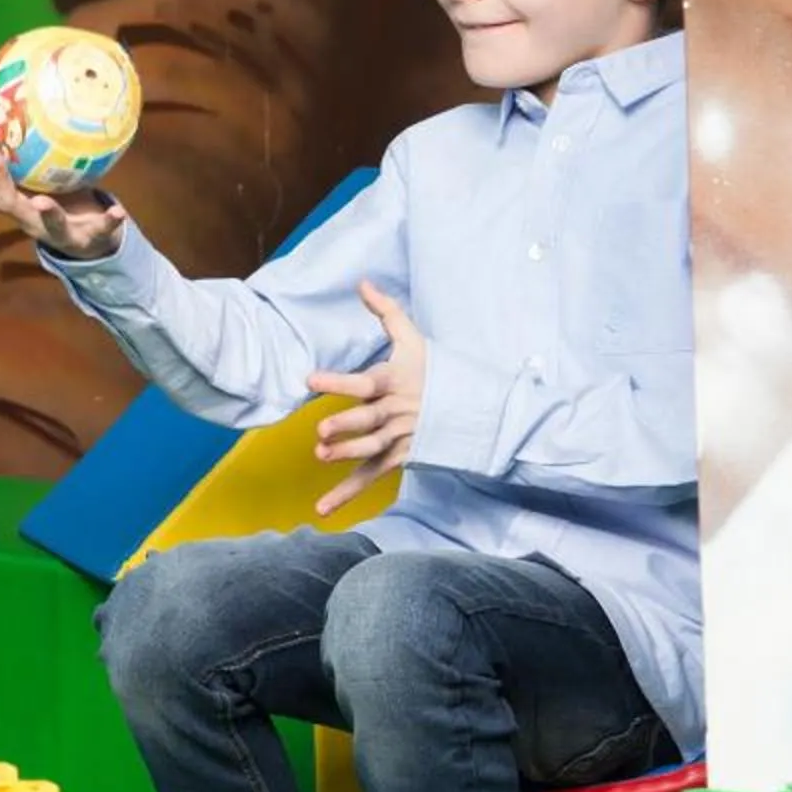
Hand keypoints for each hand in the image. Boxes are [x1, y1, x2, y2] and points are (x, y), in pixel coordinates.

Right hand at [0, 152, 127, 261]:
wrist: (91, 246)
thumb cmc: (58, 204)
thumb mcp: (36, 184)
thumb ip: (24, 160)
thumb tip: (10, 119)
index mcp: (17, 205)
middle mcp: (30, 219)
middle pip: (9, 203)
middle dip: (0, 182)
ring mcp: (57, 232)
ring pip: (48, 224)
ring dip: (46, 213)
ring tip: (43, 202)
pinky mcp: (86, 237)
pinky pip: (98, 228)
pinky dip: (108, 220)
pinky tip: (118, 210)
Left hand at [307, 280, 425, 516]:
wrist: (480, 407)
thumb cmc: (440, 370)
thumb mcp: (415, 339)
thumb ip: (386, 313)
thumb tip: (363, 283)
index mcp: (396, 382)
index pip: (364, 382)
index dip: (338, 382)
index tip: (311, 380)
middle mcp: (398, 411)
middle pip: (370, 421)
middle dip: (347, 428)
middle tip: (321, 433)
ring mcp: (402, 437)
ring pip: (372, 449)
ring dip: (348, 455)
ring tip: (322, 456)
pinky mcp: (402, 458)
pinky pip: (372, 477)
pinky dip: (347, 493)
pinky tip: (322, 509)